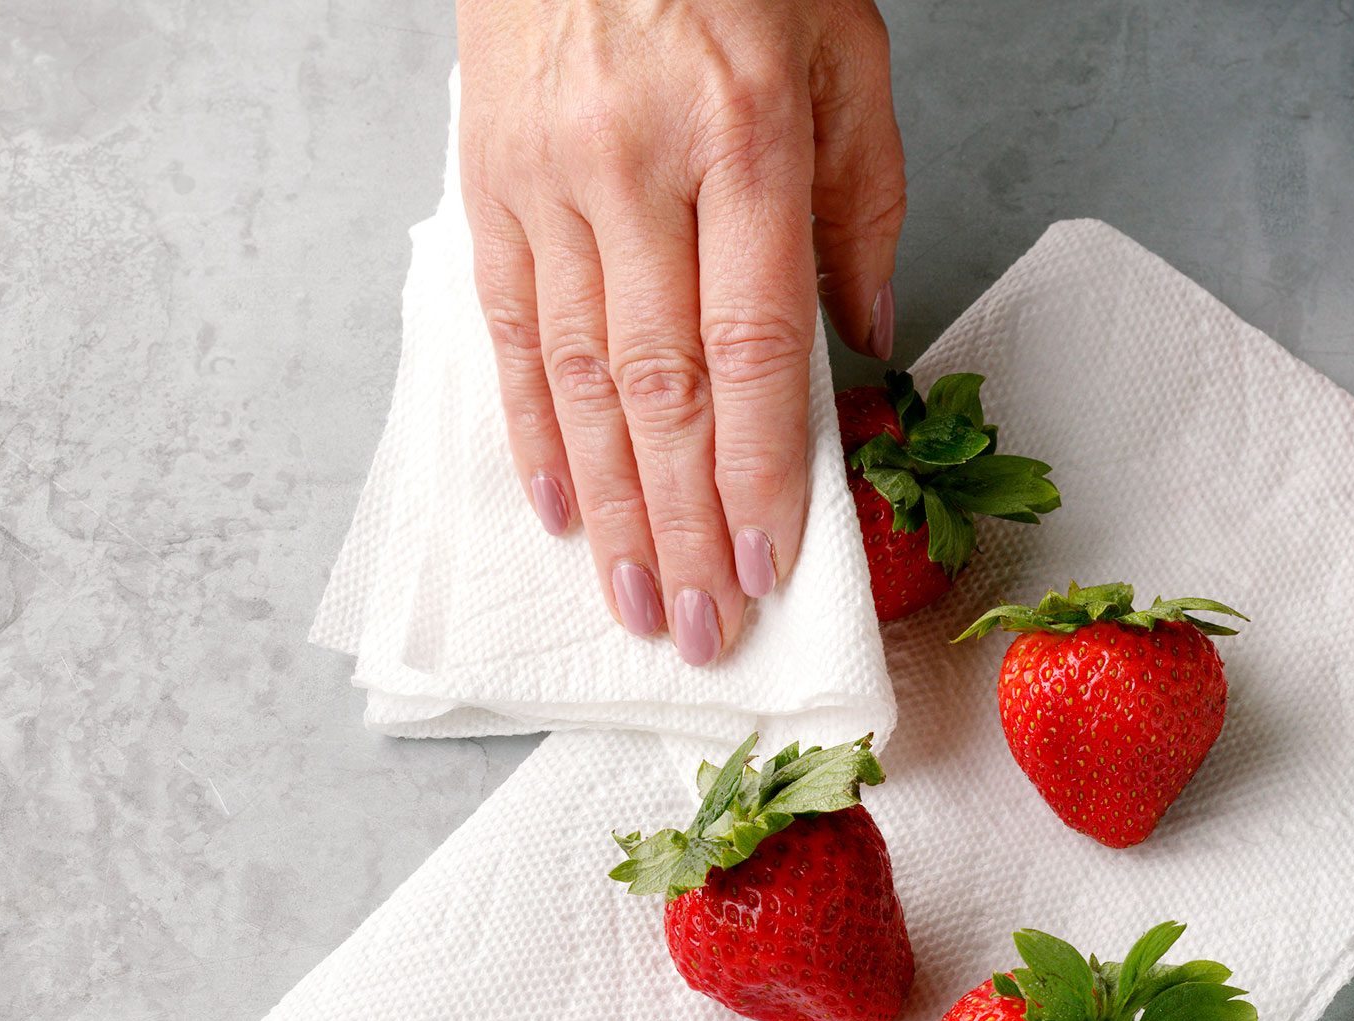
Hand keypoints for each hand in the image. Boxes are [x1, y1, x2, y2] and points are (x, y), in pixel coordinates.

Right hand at [458, 0, 903, 663]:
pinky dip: (535, 431)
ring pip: (580, 378)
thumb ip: (863, 209)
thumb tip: (866, 352)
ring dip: (612, 507)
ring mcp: (547, 180)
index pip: (753, 349)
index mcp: (742, 144)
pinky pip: (511, 331)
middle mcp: (634, 170)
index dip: (756, 473)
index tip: (769, 565)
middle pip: (662, 389)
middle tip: (707, 628)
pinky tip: (559, 510)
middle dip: (686, 525)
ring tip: (640, 601)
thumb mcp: (846, 60)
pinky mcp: (488, 184)